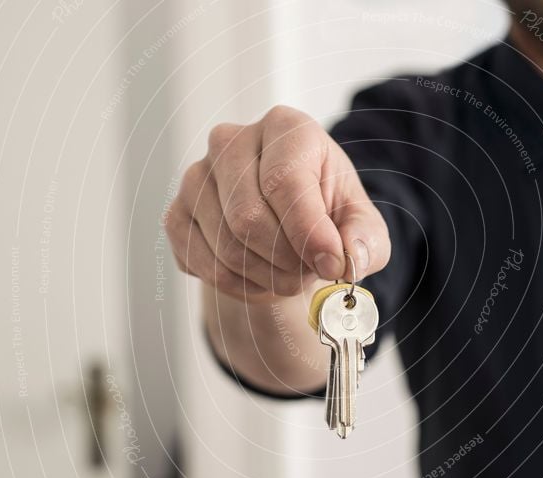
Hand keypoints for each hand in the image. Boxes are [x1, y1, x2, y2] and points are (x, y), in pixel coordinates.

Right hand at [166, 106, 389, 301]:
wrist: (287, 226)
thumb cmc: (326, 215)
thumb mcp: (360, 224)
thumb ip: (366, 239)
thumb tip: (349, 258)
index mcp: (285, 127)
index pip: (284, 181)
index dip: (308, 233)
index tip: (331, 264)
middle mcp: (231, 141)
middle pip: (248, 218)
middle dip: (286, 261)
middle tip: (308, 273)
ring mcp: (196, 177)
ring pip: (225, 246)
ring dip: (265, 278)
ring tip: (289, 275)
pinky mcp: (176, 213)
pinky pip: (202, 263)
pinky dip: (238, 285)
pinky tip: (259, 278)